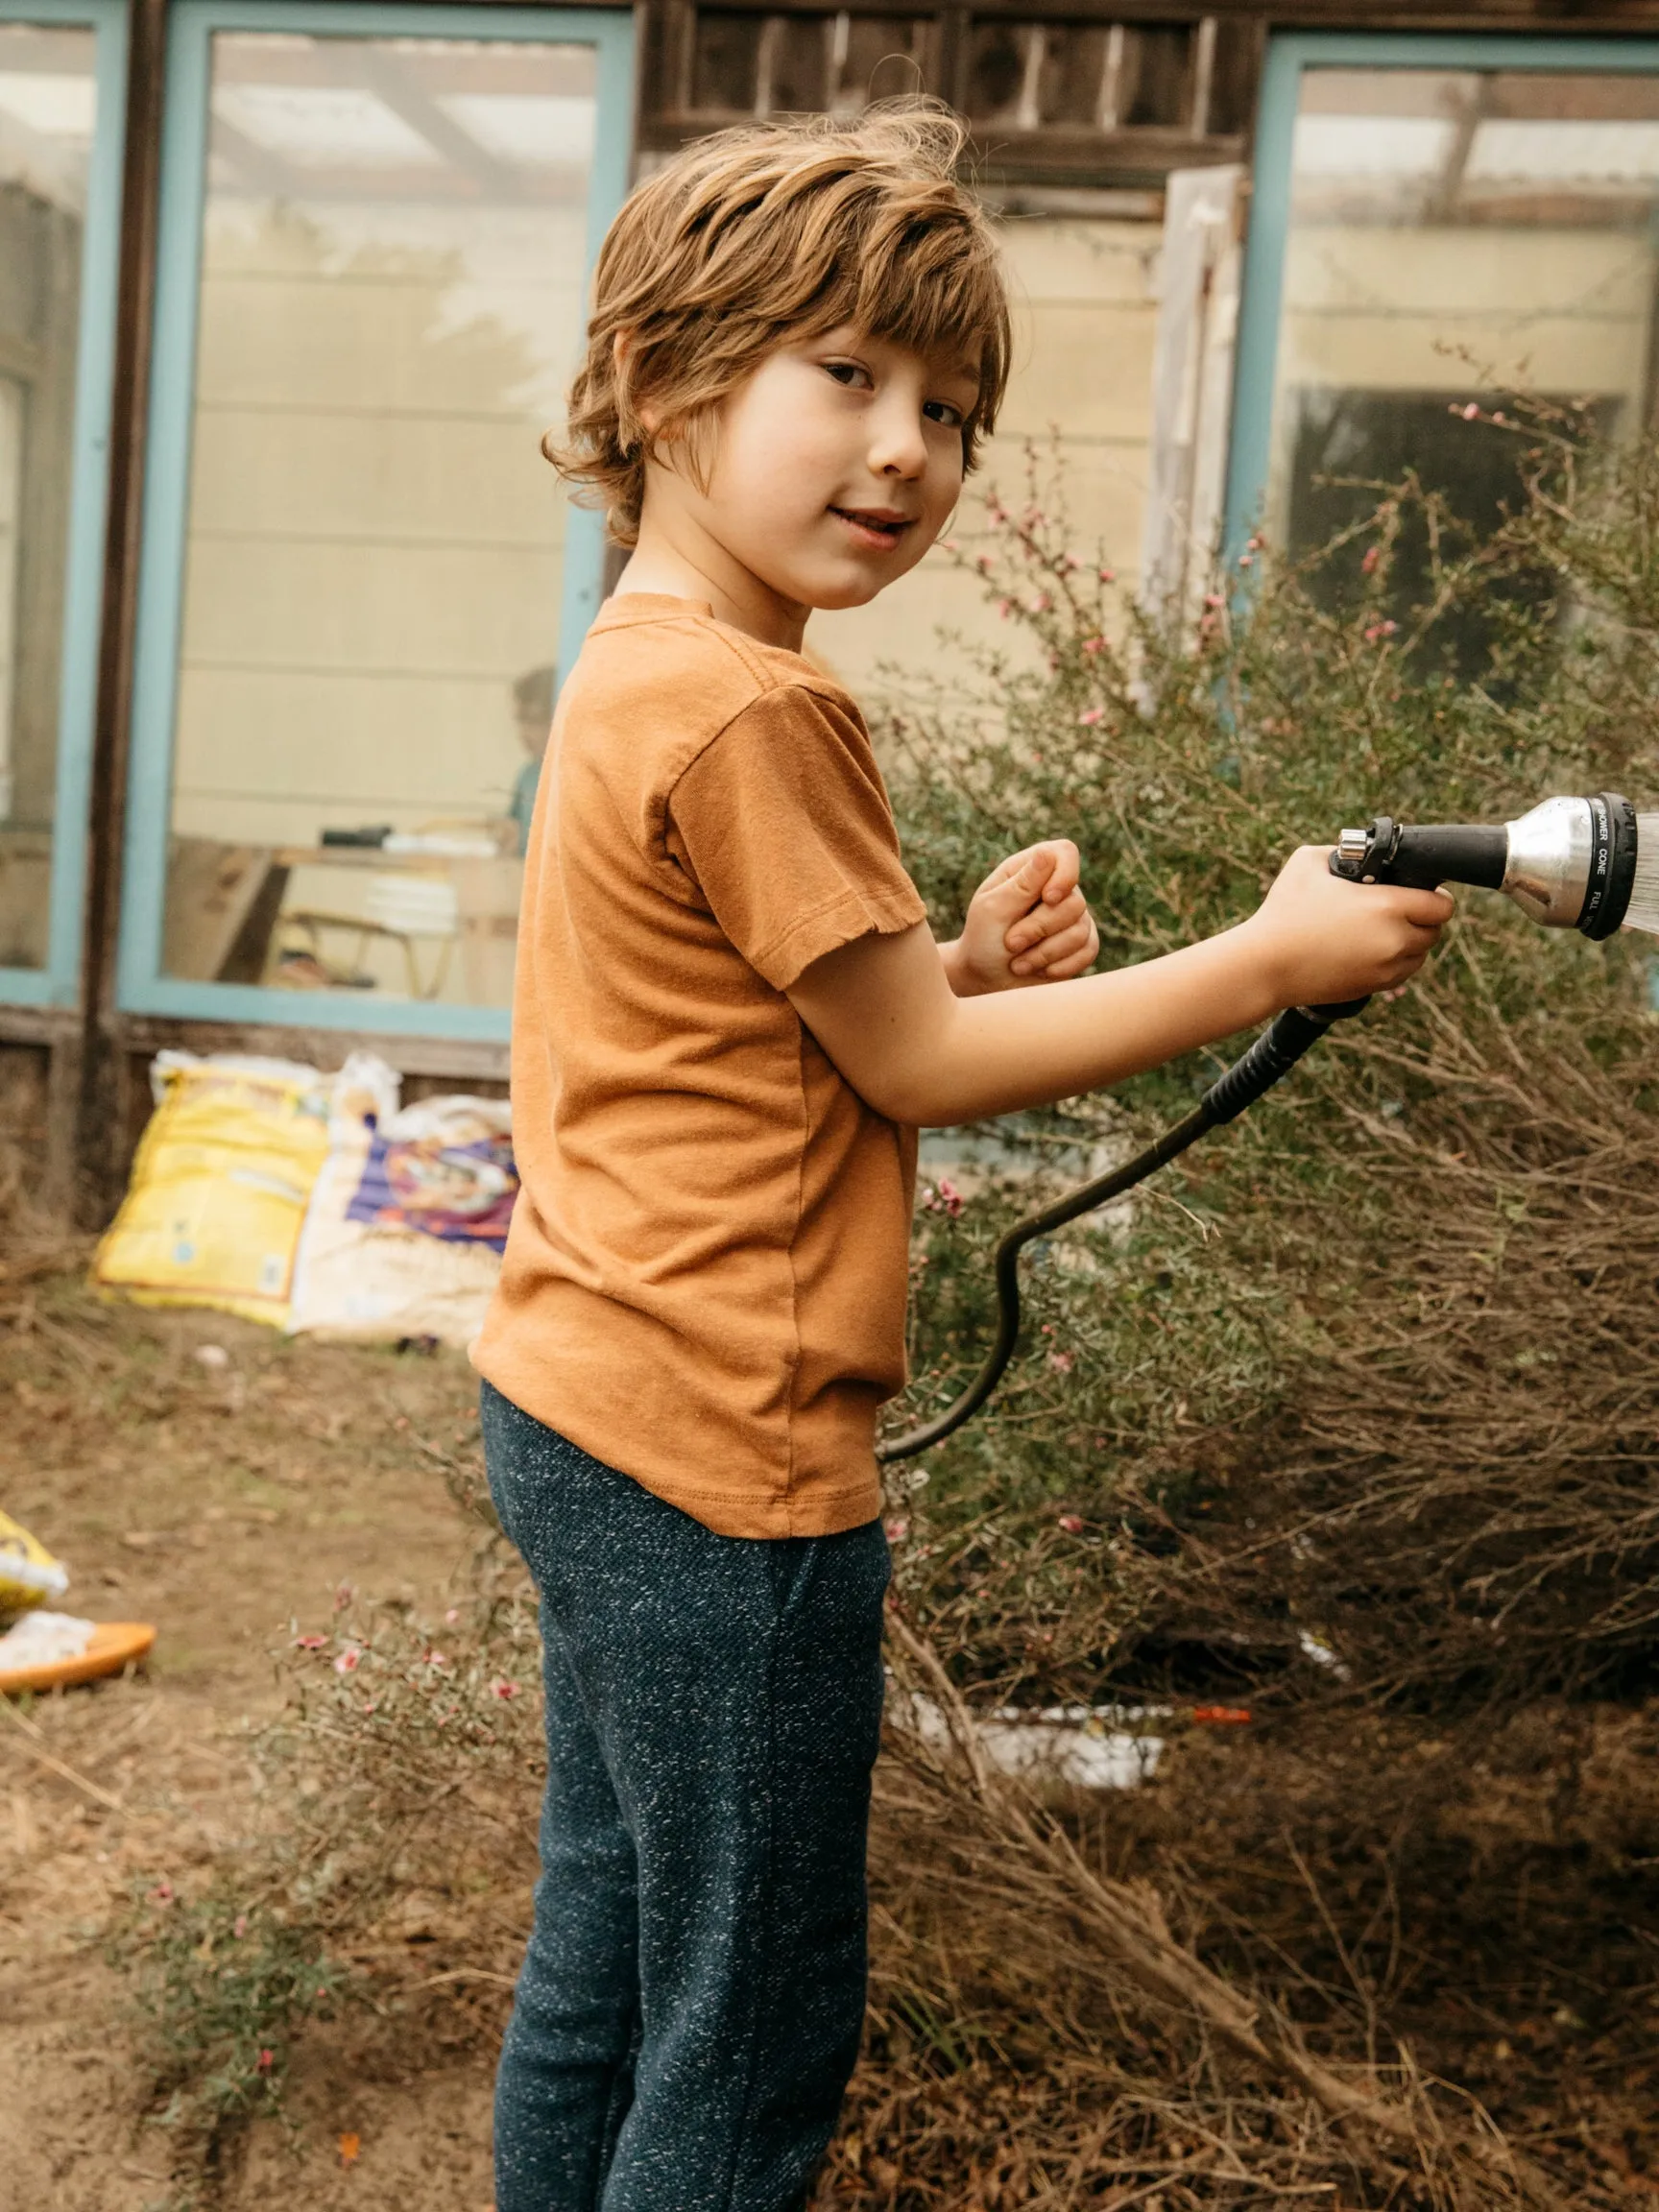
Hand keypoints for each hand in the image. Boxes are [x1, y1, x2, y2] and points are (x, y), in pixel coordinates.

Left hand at [941, 840, 1100, 996]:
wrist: (987, 979)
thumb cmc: (983, 940)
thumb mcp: (993, 910)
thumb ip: (1022, 884)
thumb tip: (1048, 853)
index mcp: (1031, 870)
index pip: (1065, 853)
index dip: (1064, 874)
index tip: (1048, 898)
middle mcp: (1056, 888)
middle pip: (1074, 902)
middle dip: (1040, 928)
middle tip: (1010, 943)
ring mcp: (1072, 917)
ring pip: (1080, 930)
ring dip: (1045, 953)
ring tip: (1018, 964)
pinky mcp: (1081, 944)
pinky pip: (1088, 951)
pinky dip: (1061, 966)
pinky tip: (1039, 971)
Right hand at [1244, 846, 1453, 1006]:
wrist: (1265, 965)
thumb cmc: (1284, 911)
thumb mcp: (1308, 862)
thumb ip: (1340, 851)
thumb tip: (1356, 853)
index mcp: (1389, 906)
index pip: (1442, 905)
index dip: (1436, 896)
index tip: (1422, 892)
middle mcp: (1395, 940)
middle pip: (1435, 932)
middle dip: (1423, 919)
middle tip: (1401, 909)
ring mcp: (1386, 969)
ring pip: (1420, 956)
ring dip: (1411, 943)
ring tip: (1386, 931)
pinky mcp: (1372, 988)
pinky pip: (1401, 975)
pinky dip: (1394, 962)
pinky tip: (1373, 950)